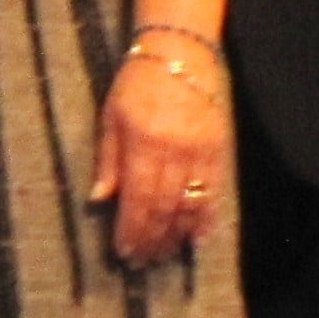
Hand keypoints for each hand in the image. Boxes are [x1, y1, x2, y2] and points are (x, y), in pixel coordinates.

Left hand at [91, 35, 231, 269]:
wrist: (180, 56)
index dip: (132, 229)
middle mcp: (175, 152)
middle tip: (142, 261)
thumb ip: (107, 160)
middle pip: (163, 208)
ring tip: (164, 255)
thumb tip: (99, 199)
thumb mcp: (110, 117)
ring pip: (190, 205)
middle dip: (151, 238)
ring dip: (176, 234)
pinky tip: (198, 237)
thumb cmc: (136, 84)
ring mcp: (201, 152)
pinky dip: (206, 217)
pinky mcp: (219, 150)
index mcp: (143, 143)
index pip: (138, 199)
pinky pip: (214, 192)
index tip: (124, 251)